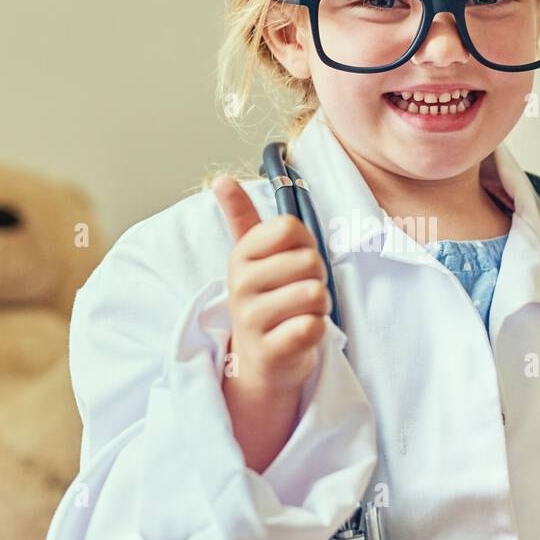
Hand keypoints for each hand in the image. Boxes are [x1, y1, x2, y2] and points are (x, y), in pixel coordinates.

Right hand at [211, 174, 331, 394]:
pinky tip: (298, 335)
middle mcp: (241, 285)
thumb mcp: (252, 257)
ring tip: (300, 314)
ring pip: (314, 294)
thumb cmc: (266, 300)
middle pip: (310, 262)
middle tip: (298, 295)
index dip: (305, 245)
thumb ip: (241, 216)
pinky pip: (312, 326)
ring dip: (319, 307)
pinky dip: (317, 331)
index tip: (292, 263)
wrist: (259, 361)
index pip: (290, 228)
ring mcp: (252, 320)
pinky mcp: (270, 351)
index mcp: (241, 256)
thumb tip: (220, 179)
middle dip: (317, 279)